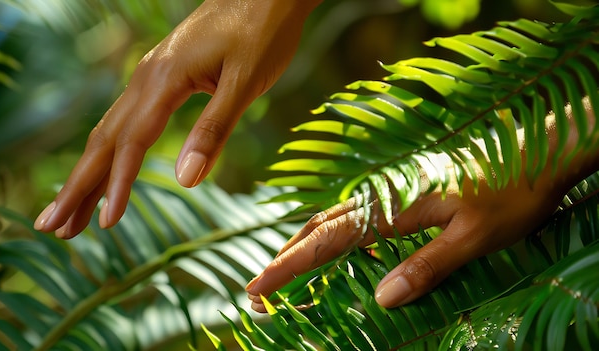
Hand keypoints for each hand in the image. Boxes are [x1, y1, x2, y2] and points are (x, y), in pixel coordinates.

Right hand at [34, 0, 320, 238]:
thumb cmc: (263, 32)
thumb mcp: (246, 82)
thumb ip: (215, 128)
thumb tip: (186, 180)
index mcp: (165, 79)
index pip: (131, 144)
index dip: (117, 187)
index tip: (104, 227)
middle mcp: (147, 77)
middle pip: (103, 140)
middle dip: (77, 186)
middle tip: (50, 227)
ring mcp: (151, 75)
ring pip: (110, 129)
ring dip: (87, 172)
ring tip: (67, 209)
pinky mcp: (162, 75)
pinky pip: (126, 118)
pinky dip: (111, 149)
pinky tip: (106, 166)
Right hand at [246, 104, 598, 311]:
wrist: (536, 149)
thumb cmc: (513, 193)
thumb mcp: (476, 236)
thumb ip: (428, 266)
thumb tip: (381, 299)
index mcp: (394, 205)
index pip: (328, 239)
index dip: (289, 266)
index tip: (257, 289)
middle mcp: (385, 193)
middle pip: (320, 225)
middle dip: (285, 257)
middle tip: (258, 289)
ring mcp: (393, 190)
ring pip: (333, 217)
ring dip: (303, 244)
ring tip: (280, 270)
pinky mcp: (403, 190)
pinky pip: (354, 215)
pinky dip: (328, 234)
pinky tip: (328, 247)